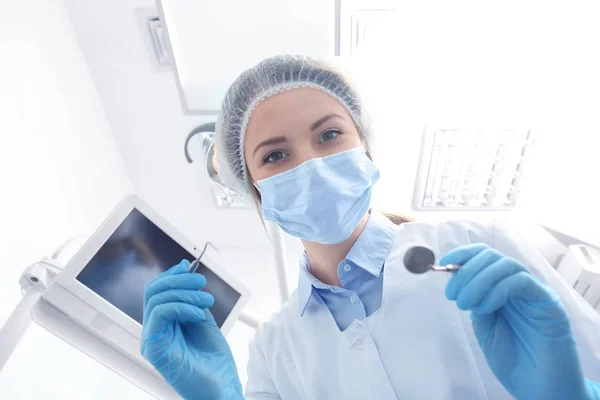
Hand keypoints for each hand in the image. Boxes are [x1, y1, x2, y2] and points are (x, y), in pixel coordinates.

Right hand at [141, 260, 242, 399]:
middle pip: (153, 291)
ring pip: (156, 300)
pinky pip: (159, 315)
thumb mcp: (204, 319)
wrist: (222, 388)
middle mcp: (155, 331)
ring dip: (184, 293)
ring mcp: (152, 340)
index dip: (171, 275)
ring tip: (206, 300)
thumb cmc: (214, 361)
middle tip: (201, 282)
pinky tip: (198, 314)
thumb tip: (187, 271)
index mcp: (164, 324)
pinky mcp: (154, 349)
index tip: (189, 267)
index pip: (157, 290)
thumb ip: (193, 298)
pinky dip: (180, 307)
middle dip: (178, 280)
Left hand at [441, 244, 589, 399]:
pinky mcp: (549, 301)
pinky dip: (498, 290)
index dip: (462, 255)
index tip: (443, 264)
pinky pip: (521, 282)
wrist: (538, 386)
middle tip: (453, 295)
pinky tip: (486, 308)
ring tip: (465, 303)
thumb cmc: (512, 358)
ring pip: (505, 265)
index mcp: (502, 287)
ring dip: (478, 280)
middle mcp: (519, 284)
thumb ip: (474, 301)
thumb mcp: (484, 325)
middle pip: (491, 257)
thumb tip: (458, 280)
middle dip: (466, 271)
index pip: (484, 256)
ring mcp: (534, 291)